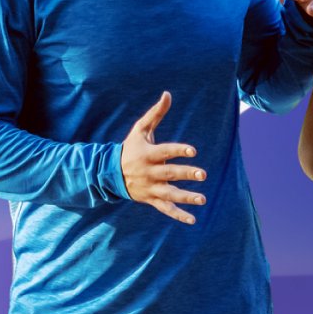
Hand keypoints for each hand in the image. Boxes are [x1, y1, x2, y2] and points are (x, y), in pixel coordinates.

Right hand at [120, 91, 205, 224]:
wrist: (109, 173)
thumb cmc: (130, 147)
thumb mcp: (140, 129)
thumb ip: (155, 114)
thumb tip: (167, 94)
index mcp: (148, 154)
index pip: (165, 152)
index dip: (179, 150)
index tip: (194, 151)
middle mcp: (149, 172)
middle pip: (169, 173)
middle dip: (186, 174)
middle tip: (203, 174)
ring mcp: (150, 187)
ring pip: (169, 194)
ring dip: (186, 197)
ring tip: (203, 199)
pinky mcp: (151, 199)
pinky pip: (165, 208)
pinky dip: (178, 215)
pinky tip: (192, 219)